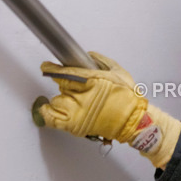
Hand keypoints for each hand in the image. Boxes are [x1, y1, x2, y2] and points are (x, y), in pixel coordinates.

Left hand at [36, 52, 180, 166]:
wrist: (133, 121)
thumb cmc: (129, 99)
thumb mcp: (119, 72)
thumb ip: (102, 61)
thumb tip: (89, 56)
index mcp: (92, 79)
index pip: (66, 72)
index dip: (53, 69)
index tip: (46, 67)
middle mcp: (83, 94)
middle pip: (61, 85)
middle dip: (63, 84)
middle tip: (69, 86)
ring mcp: (77, 110)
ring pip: (56, 100)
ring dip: (61, 99)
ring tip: (70, 100)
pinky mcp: (74, 124)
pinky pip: (51, 118)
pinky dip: (47, 113)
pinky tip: (47, 109)